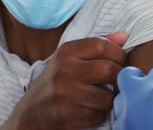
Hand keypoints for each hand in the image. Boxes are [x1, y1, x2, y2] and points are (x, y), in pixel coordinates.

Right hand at [2, 33, 127, 129]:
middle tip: (117, 82)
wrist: (29, 115)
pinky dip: (99, 115)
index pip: (103, 45)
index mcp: (66, 52)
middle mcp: (64, 70)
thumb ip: (96, 47)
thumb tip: (124, 37)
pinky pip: (98, 115)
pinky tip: (90, 110)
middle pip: (109, 69)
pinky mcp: (66, 116)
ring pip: (107, 96)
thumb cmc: (55, 83)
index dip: (119, 54)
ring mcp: (64, 94)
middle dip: (119, 78)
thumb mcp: (70, 59)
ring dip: (109, 100)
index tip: (120, 62)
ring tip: (101, 98)